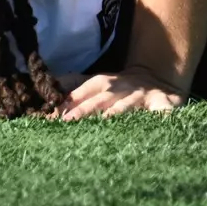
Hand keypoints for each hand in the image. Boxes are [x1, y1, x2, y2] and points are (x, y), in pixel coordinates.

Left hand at [58, 69, 184, 120]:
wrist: (158, 80)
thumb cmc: (119, 90)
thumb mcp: (96, 85)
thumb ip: (72, 89)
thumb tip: (43, 103)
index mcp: (103, 83)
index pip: (83, 90)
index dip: (68, 100)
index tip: (52, 115)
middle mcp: (121, 87)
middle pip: (101, 97)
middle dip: (84, 109)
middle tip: (68, 122)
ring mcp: (141, 95)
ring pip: (127, 104)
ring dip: (116, 112)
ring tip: (104, 121)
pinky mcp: (163, 103)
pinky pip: (161, 110)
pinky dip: (159, 116)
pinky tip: (154, 125)